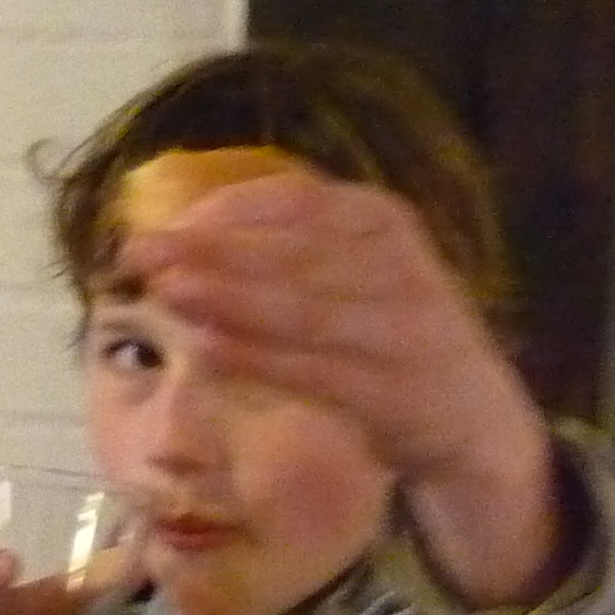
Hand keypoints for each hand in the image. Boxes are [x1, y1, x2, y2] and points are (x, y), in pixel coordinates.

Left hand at [123, 175, 566, 607]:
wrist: (474, 416)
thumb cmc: (389, 334)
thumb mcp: (355, 270)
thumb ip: (288, 249)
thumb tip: (181, 238)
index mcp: (382, 219)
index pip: (296, 199)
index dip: (224, 210)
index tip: (165, 223)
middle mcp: (398, 264)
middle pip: (291, 253)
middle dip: (209, 252)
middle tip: (140, 254)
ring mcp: (402, 328)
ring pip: (302, 309)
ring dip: (228, 300)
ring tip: (166, 293)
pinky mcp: (395, 391)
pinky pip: (315, 369)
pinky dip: (257, 357)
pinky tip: (207, 348)